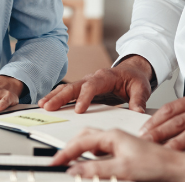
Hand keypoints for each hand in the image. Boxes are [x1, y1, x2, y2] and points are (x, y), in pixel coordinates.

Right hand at [38, 55, 152, 113]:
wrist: (132, 71)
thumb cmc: (135, 79)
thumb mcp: (141, 88)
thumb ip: (138, 101)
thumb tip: (138, 112)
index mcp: (106, 76)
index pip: (92, 86)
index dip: (84, 97)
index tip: (78, 110)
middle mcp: (93, 78)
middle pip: (74, 86)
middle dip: (60, 96)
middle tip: (49, 107)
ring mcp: (86, 82)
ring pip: (67, 88)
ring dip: (54, 96)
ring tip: (43, 105)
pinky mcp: (83, 88)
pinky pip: (68, 91)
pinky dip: (56, 96)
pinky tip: (47, 103)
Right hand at [49, 128, 184, 181]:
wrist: (176, 168)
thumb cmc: (156, 164)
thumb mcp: (122, 169)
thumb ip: (96, 170)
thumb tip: (75, 170)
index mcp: (112, 135)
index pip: (80, 142)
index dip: (65, 153)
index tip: (54, 162)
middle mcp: (114, 136)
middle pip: (84, 138)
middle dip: (69, 148)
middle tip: (59, 161)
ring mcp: (119, 143)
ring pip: (92, 144)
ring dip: (79, 151)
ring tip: (70, 162)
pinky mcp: (124, 151)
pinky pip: (101, 150)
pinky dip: (90, 156)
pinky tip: (91, 164)